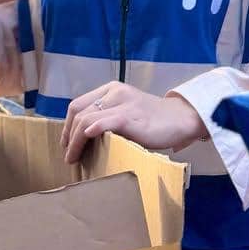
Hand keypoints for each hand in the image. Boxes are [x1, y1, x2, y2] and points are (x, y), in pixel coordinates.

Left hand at [61, 82, 204, 163]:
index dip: (67, 126)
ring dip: (74, 142)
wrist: (181, 119)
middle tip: (68, 155)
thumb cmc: (154, 120)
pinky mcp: (129, 117)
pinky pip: (102, 122)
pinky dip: (88, 133)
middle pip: (78, 112)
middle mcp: (114, 93)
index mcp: (111, 89)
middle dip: (67, 136)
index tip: (67, 144)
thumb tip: (85, 138)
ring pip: (85, 120)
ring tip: (73, 159)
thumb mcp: (127, 111)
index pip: (78, 105)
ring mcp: (122, 104)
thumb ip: (109, 117)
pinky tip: (85, 143)